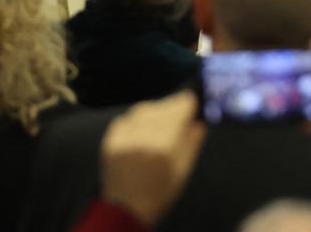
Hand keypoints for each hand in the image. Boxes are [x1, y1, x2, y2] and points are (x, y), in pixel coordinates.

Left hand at [100, 92, 206, 226]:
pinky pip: (128, 117)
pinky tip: (142, 129)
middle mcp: (143, 135)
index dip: (189, 103)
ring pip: (145, 108)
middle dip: (174, 108)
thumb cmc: (161, 191)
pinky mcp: (111, 138)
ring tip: (161, 123)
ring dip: (156, 111)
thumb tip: (200, 118)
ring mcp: (124, 136)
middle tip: (180, 115)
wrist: (126, 208)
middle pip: (163, 106)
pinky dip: (137, 118)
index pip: (179, 107)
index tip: (194, 103)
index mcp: (164, 144)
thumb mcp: (184, 169)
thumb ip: (193, 140)